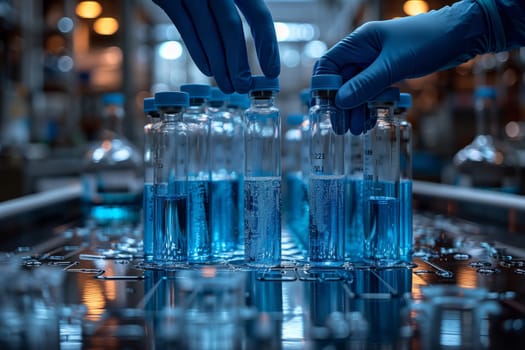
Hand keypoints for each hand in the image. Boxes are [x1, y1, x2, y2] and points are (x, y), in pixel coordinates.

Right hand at [153, 0, 279, 92]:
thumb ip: (234, 8)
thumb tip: (248, 49)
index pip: (259, 14)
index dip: (267, 45)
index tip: (273, 72)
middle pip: (231, 28)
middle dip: (239, 62)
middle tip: (244, 87)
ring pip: (208, 33)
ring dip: (219, 65)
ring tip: (228, 86)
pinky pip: (185, 28)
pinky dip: (198, 52)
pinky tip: (208, 70)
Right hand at [315, 0, 514, 134]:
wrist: (461, 35)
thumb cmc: (427, 40)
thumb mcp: (393, 65)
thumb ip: (366, 84)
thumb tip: (341, 102)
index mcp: (359, 42)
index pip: (328, 65)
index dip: (324, 87)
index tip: (326, 109)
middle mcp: (364, 51)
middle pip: (342, 81)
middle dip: (342, 105)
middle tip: (342, 127)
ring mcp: (376, 62)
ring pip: (357, 89)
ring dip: (357, 108)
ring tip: (358, 128)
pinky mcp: (389, 71)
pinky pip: (373, 90)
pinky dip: (371, 105)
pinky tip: (372, 119)